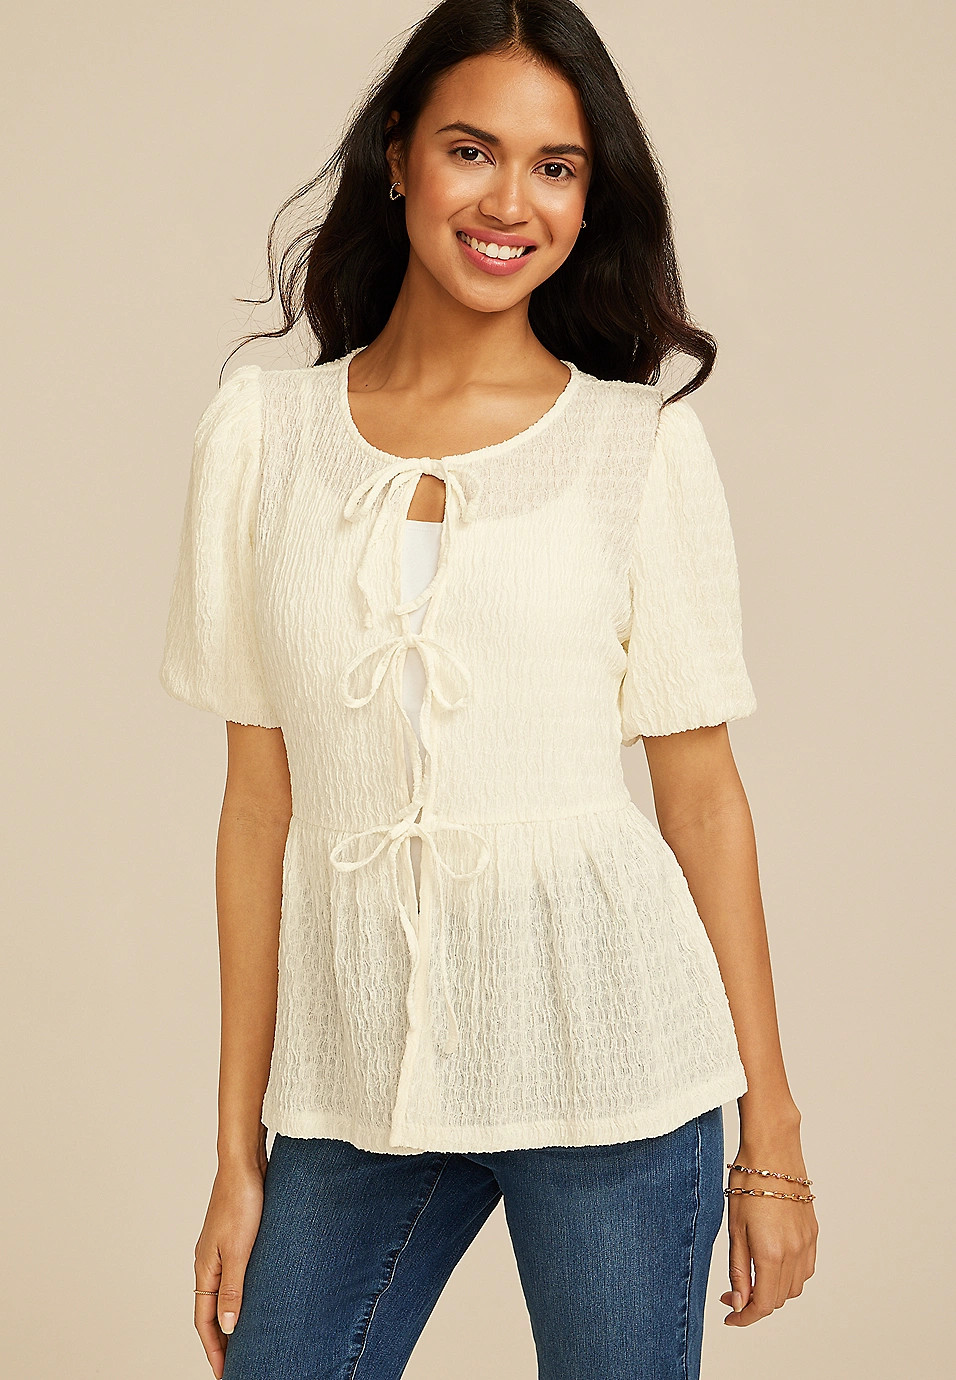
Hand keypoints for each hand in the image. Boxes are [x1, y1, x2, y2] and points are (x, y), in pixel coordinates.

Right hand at [194, 1154, 267, 1376]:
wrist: (244, 1163)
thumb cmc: (242, 1200)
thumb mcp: (240, 1249)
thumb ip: (233, 1288)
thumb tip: (228, 1326)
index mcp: (205, 1268)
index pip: (204, 1320)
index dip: (214, 1348)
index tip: (224, 1373)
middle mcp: (207, 1261)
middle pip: (209, 1310)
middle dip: (220, 1339)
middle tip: (234, 1363)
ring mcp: (218, 1248)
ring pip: (220, 1293)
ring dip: (229, 1317)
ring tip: (243, 1338)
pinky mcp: (233, 1237)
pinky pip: (230, 1276)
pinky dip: (237, 1294)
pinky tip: (252, 1296)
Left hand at [719, 1122, 817, 1325]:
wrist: (772, 1148)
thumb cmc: (747, 1181)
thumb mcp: (734, 1227)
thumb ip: (738, 1268)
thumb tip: (739, 1302)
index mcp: (771, 1253)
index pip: (763, 1304)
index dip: (745, 1317)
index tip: (730, 1317)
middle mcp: (795, 1252)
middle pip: (779, 1299)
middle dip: (755, 1303)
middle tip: (732, 1294)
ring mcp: (807, 1242)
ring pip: (795, 1287)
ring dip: (774, 1291)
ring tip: (751, 1278)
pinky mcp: (813, 1232)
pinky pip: (806, 1268)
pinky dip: (790, 1276)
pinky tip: (772, 1263)